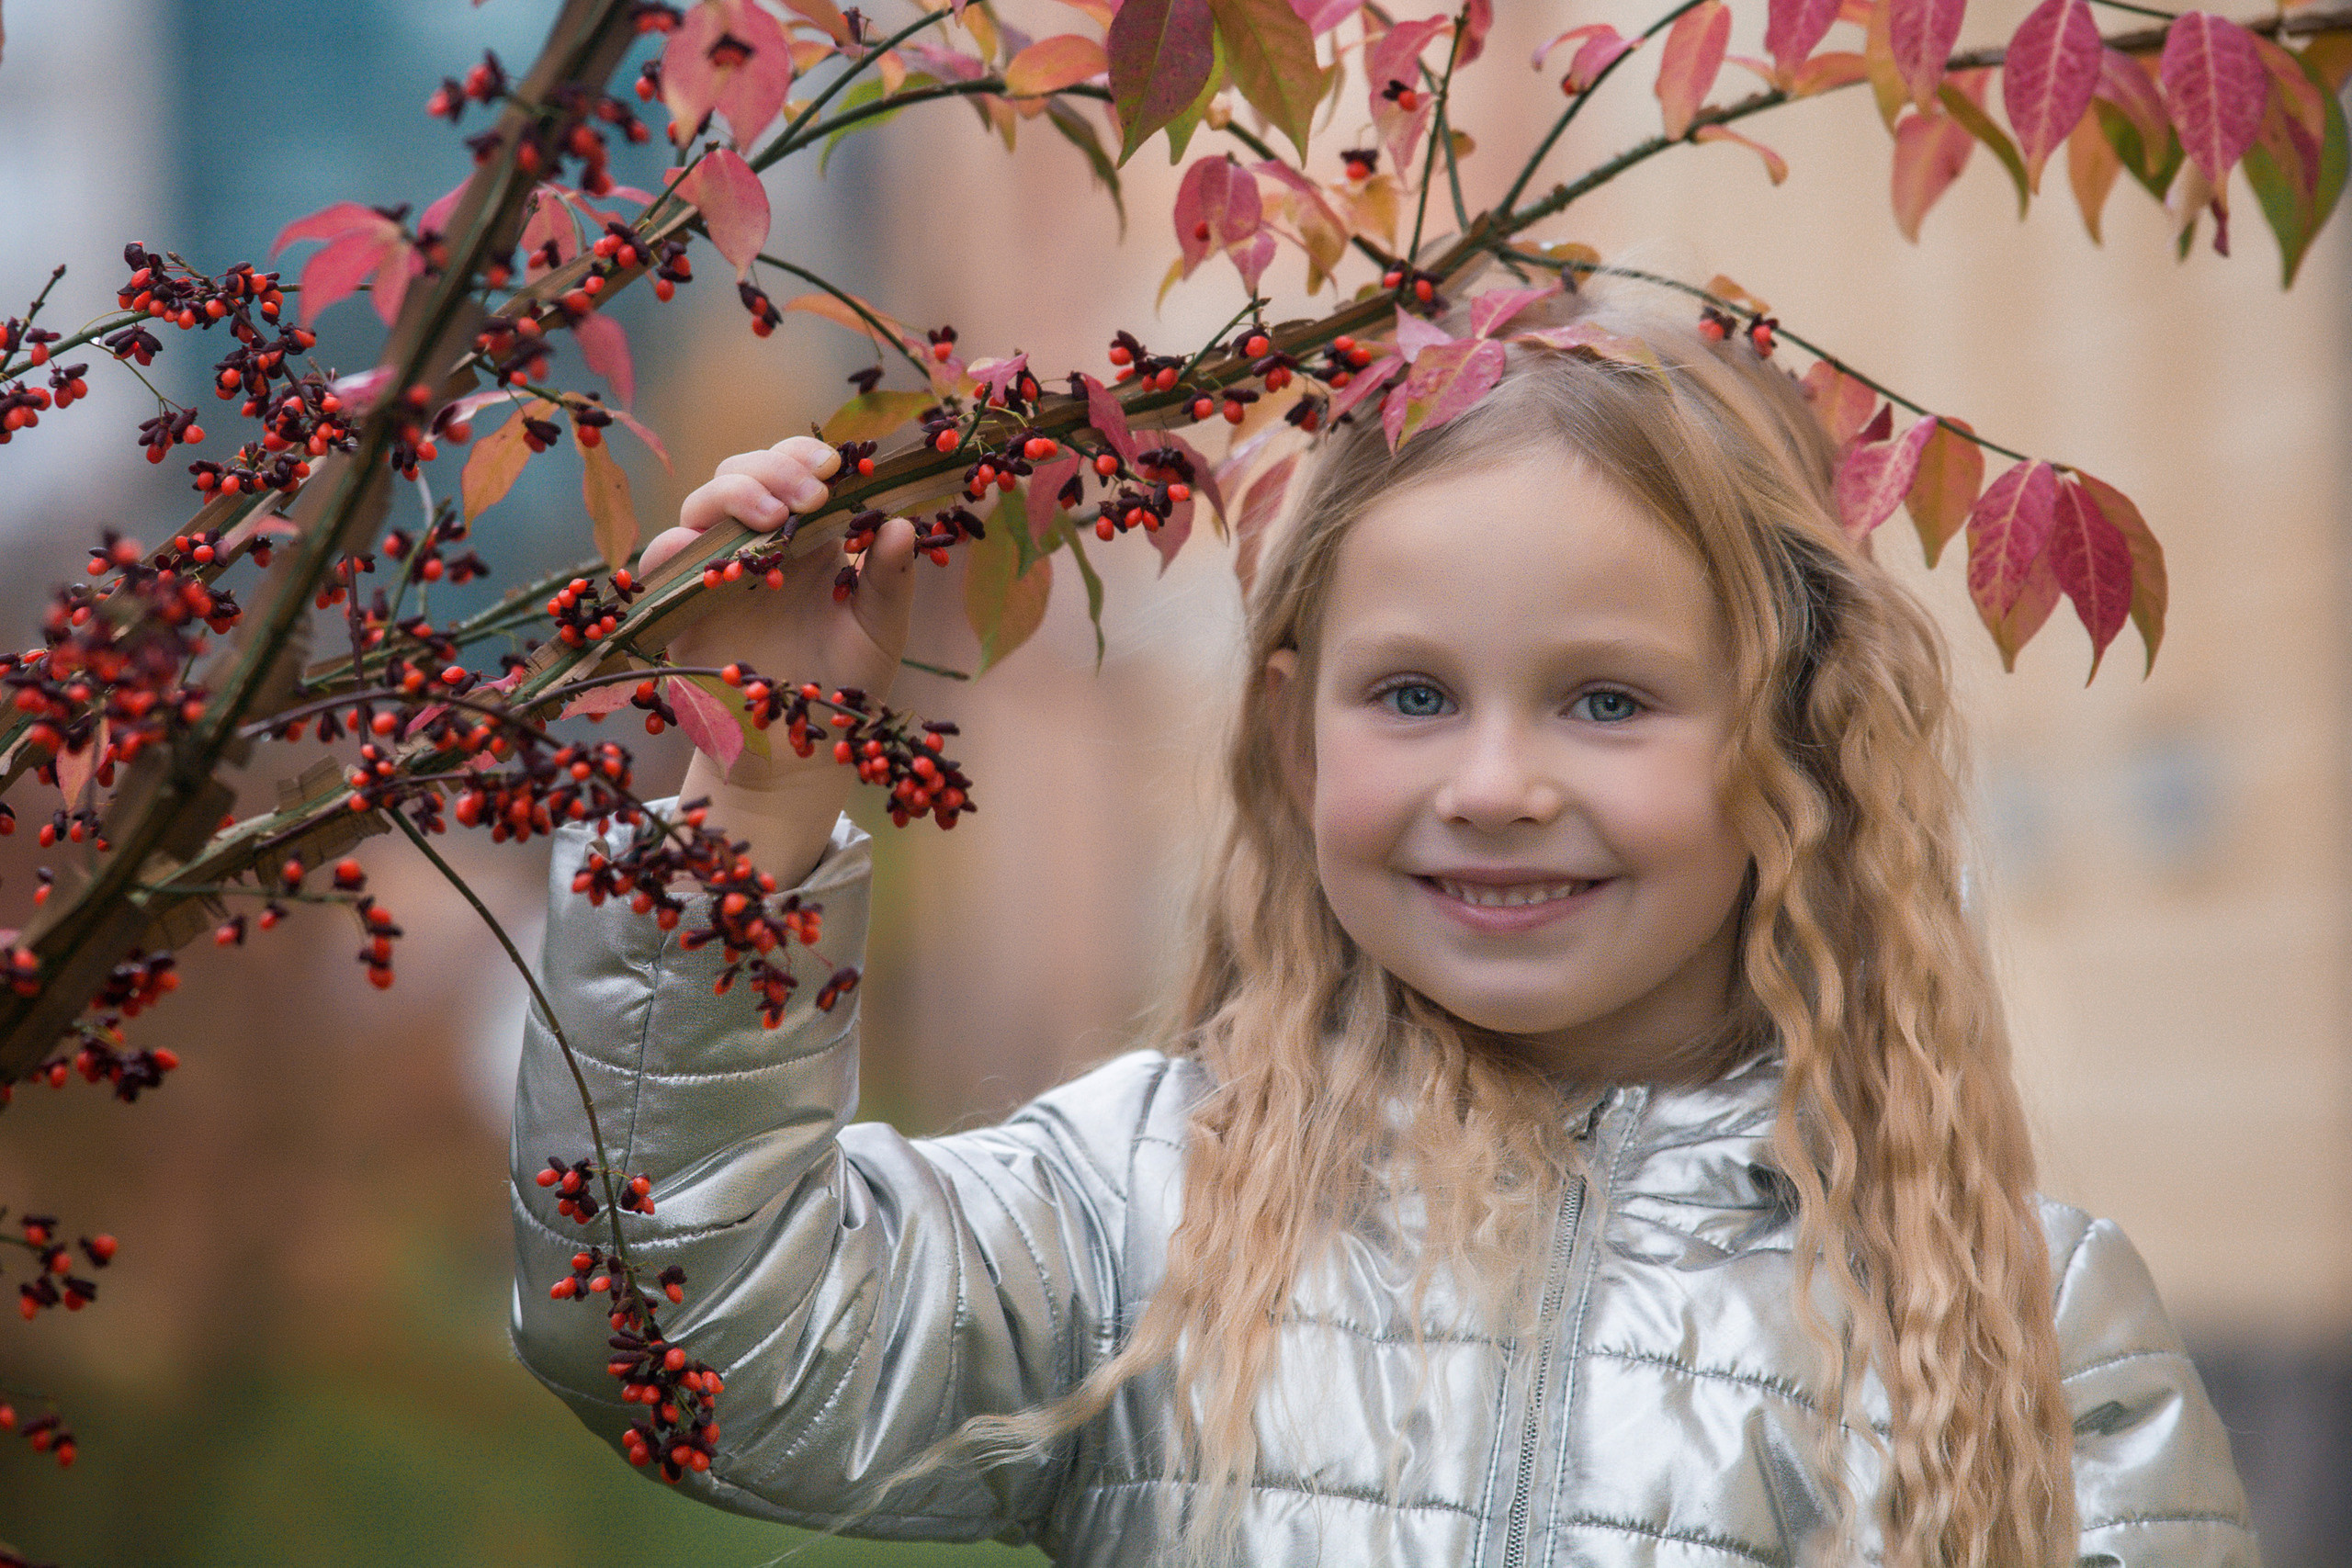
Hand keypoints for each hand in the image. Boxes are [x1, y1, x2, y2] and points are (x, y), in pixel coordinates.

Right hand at [642, 435, 918, 881]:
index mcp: (808, 540)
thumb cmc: (843, 690)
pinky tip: (713, 558)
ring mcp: (715, 573)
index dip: (805, 455)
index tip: (835, 465)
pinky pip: (662, 562)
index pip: (794, 471)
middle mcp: (757, 547)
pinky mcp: (681, 608)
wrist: (798, 756)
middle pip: (742, 473)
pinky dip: (677, 547)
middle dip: (773, 468)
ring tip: (776, 520)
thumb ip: (889, 580)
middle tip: (810, 494)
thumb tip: (900, 524)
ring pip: (702, 505)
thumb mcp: (880, 634)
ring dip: (734, 496)